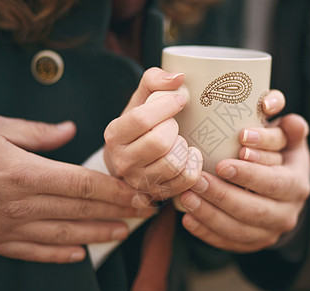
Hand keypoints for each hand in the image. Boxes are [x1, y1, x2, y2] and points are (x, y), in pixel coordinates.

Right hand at [0, 113, 154, 262]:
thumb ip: (36, 132)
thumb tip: (69, 130)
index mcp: (25, 172)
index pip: (85, 183)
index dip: (116, 190)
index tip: (139, 192)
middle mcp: (22, 204)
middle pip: (83, 209)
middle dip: (119, 211)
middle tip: (145, 211)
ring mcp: (9, 227)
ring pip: (66, 234)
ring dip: (98, 233)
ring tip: (123, 232)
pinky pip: (35, 252)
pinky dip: (60, 254)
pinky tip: (79, 254)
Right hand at [104, 68, 202, 205]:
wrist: (131, 158)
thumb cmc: (140, 126)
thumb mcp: (140, 100)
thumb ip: (154, 80)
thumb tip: (179, 78)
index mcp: (114, 135)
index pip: (142, 119)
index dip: (167, 105)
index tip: (179, 100)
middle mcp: (122, 162)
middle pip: (159, 143)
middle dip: (174, 129)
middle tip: (174, 125)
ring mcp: (140, 182)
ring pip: (174, 164)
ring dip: (183, 148)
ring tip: (179, 141)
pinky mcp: (158, 194)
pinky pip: (186, 180)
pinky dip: (194, 165)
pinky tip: (189, 156)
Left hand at [179, 90, 309, 251]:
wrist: (283, 191)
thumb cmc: (279, 156)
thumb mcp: (289, 139)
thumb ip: (287, 127)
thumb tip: (281, 112)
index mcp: (297, 184)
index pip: (274, 182)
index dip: (249, 175)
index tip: (222, 163)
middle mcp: (287, 213)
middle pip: (255, 210)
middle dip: (223, 196)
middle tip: (196, 180)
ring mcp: (269, 233)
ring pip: (239, 230)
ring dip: (210, 215)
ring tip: (186, 197)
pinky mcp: (253, 243)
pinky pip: (229, 243)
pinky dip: (207, 233)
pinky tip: (188, 220)